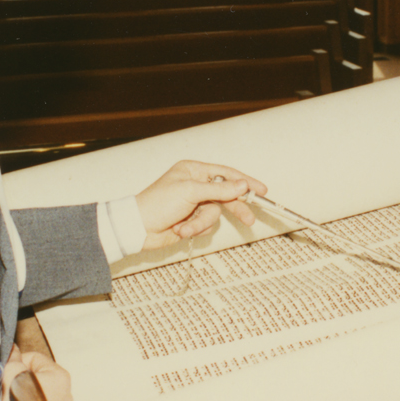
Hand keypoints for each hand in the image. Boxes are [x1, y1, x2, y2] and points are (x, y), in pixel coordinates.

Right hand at [0, 346, 73, 400]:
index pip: (34, 358)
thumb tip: (13, 350)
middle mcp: (66, 393)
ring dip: (24, 392)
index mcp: (60, 376)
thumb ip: (13, 358)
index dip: (18, 362)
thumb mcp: (10, 373)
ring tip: (12, 400)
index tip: (7, 372)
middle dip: (22, 378)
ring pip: (38, 391)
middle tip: (8, 387)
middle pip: (38, 374)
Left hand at [135, 160, 267, 250]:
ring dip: (200, 223)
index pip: (226, 174)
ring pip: (215, 214)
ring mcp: (194, 204)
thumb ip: (219, 189)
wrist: (138, 228)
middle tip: (249, 220)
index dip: (245, 181)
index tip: (261, 190)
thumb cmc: (158, 203)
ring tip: (184, 226)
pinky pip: (205, 226)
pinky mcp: (191, 220)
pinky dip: (194, 229)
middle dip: (233, 209)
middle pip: (225, 195)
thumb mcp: (190, 192)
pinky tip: (179, 229)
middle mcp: (195, 185)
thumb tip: (242, 184)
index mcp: (193, 171)